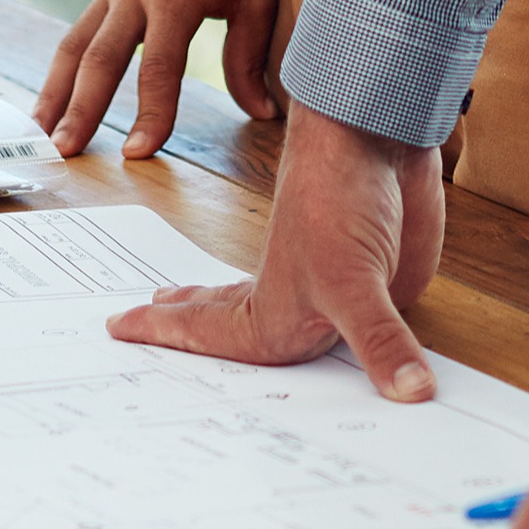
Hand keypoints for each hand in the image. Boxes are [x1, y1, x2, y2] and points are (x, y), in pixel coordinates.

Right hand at [40, 0, 285, 156]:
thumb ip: (251, 56)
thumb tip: (262, 112)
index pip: (159, 69)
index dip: (151, 114)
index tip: (139, 153)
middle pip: (99, 61)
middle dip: (80, 110)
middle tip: (63, 152)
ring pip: (75, 45)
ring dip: (54, 91)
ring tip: (38, 131)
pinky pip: (79, 28)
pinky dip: (63, 64)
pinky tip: (53, 93)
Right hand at [109, 108, 443, 397]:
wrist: (379, 134)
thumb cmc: (338, 194)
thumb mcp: (353, 280)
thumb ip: (380, 341)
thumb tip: (410, 394)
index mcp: (271, 312)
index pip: (209, 336)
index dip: (165, 338)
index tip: (118, 328)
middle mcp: (298, 304)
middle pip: (236, 329)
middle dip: (193, 332)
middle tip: (148, 324)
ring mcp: (336, 291)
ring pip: (295, 327)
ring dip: (265, 336)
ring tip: (227, 335)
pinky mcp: (379, 281)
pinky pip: (365, 328)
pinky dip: (354, 341)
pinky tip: (340, 338)